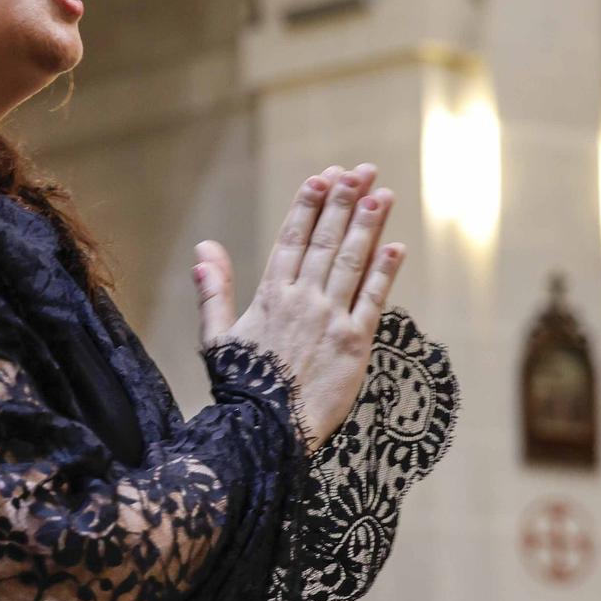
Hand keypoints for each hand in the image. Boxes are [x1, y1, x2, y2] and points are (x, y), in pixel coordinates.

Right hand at [191, 164, 405, 452]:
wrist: (266, 429)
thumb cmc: (240, 386)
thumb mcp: (217, 336)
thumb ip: (213, 290)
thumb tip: (203, 250)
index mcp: (270, 296)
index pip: (291, 239)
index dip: (308, 206)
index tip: (323, 177)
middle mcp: (303, 300)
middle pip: (325, 241)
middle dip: (344, 202)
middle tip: (359, 171)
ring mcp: (331, 319)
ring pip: (351, 261)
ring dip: (368, 225)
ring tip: (381, 193)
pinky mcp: (356, 343)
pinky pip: (373, 300)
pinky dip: (385, 271)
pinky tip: (396, 246)